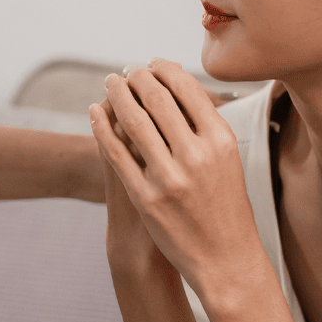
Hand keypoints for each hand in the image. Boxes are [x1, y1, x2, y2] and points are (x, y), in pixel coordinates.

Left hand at [90, 61, 266, 307]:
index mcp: (221, 140)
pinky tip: (95, 112)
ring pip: (133, 120)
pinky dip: (101, 127)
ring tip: (110, 82)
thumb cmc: (226, 205)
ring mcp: (168, 177)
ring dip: (116, 94)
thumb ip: (205, 124)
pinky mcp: (145, 197)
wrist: (225, 258)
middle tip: (126, 70)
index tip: (152, 63)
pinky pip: (115, 152)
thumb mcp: (227, 159)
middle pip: (156, 98)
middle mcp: (196, 155)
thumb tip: (178, 84)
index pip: (187, 88)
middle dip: (136, 77)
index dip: (164, 69)